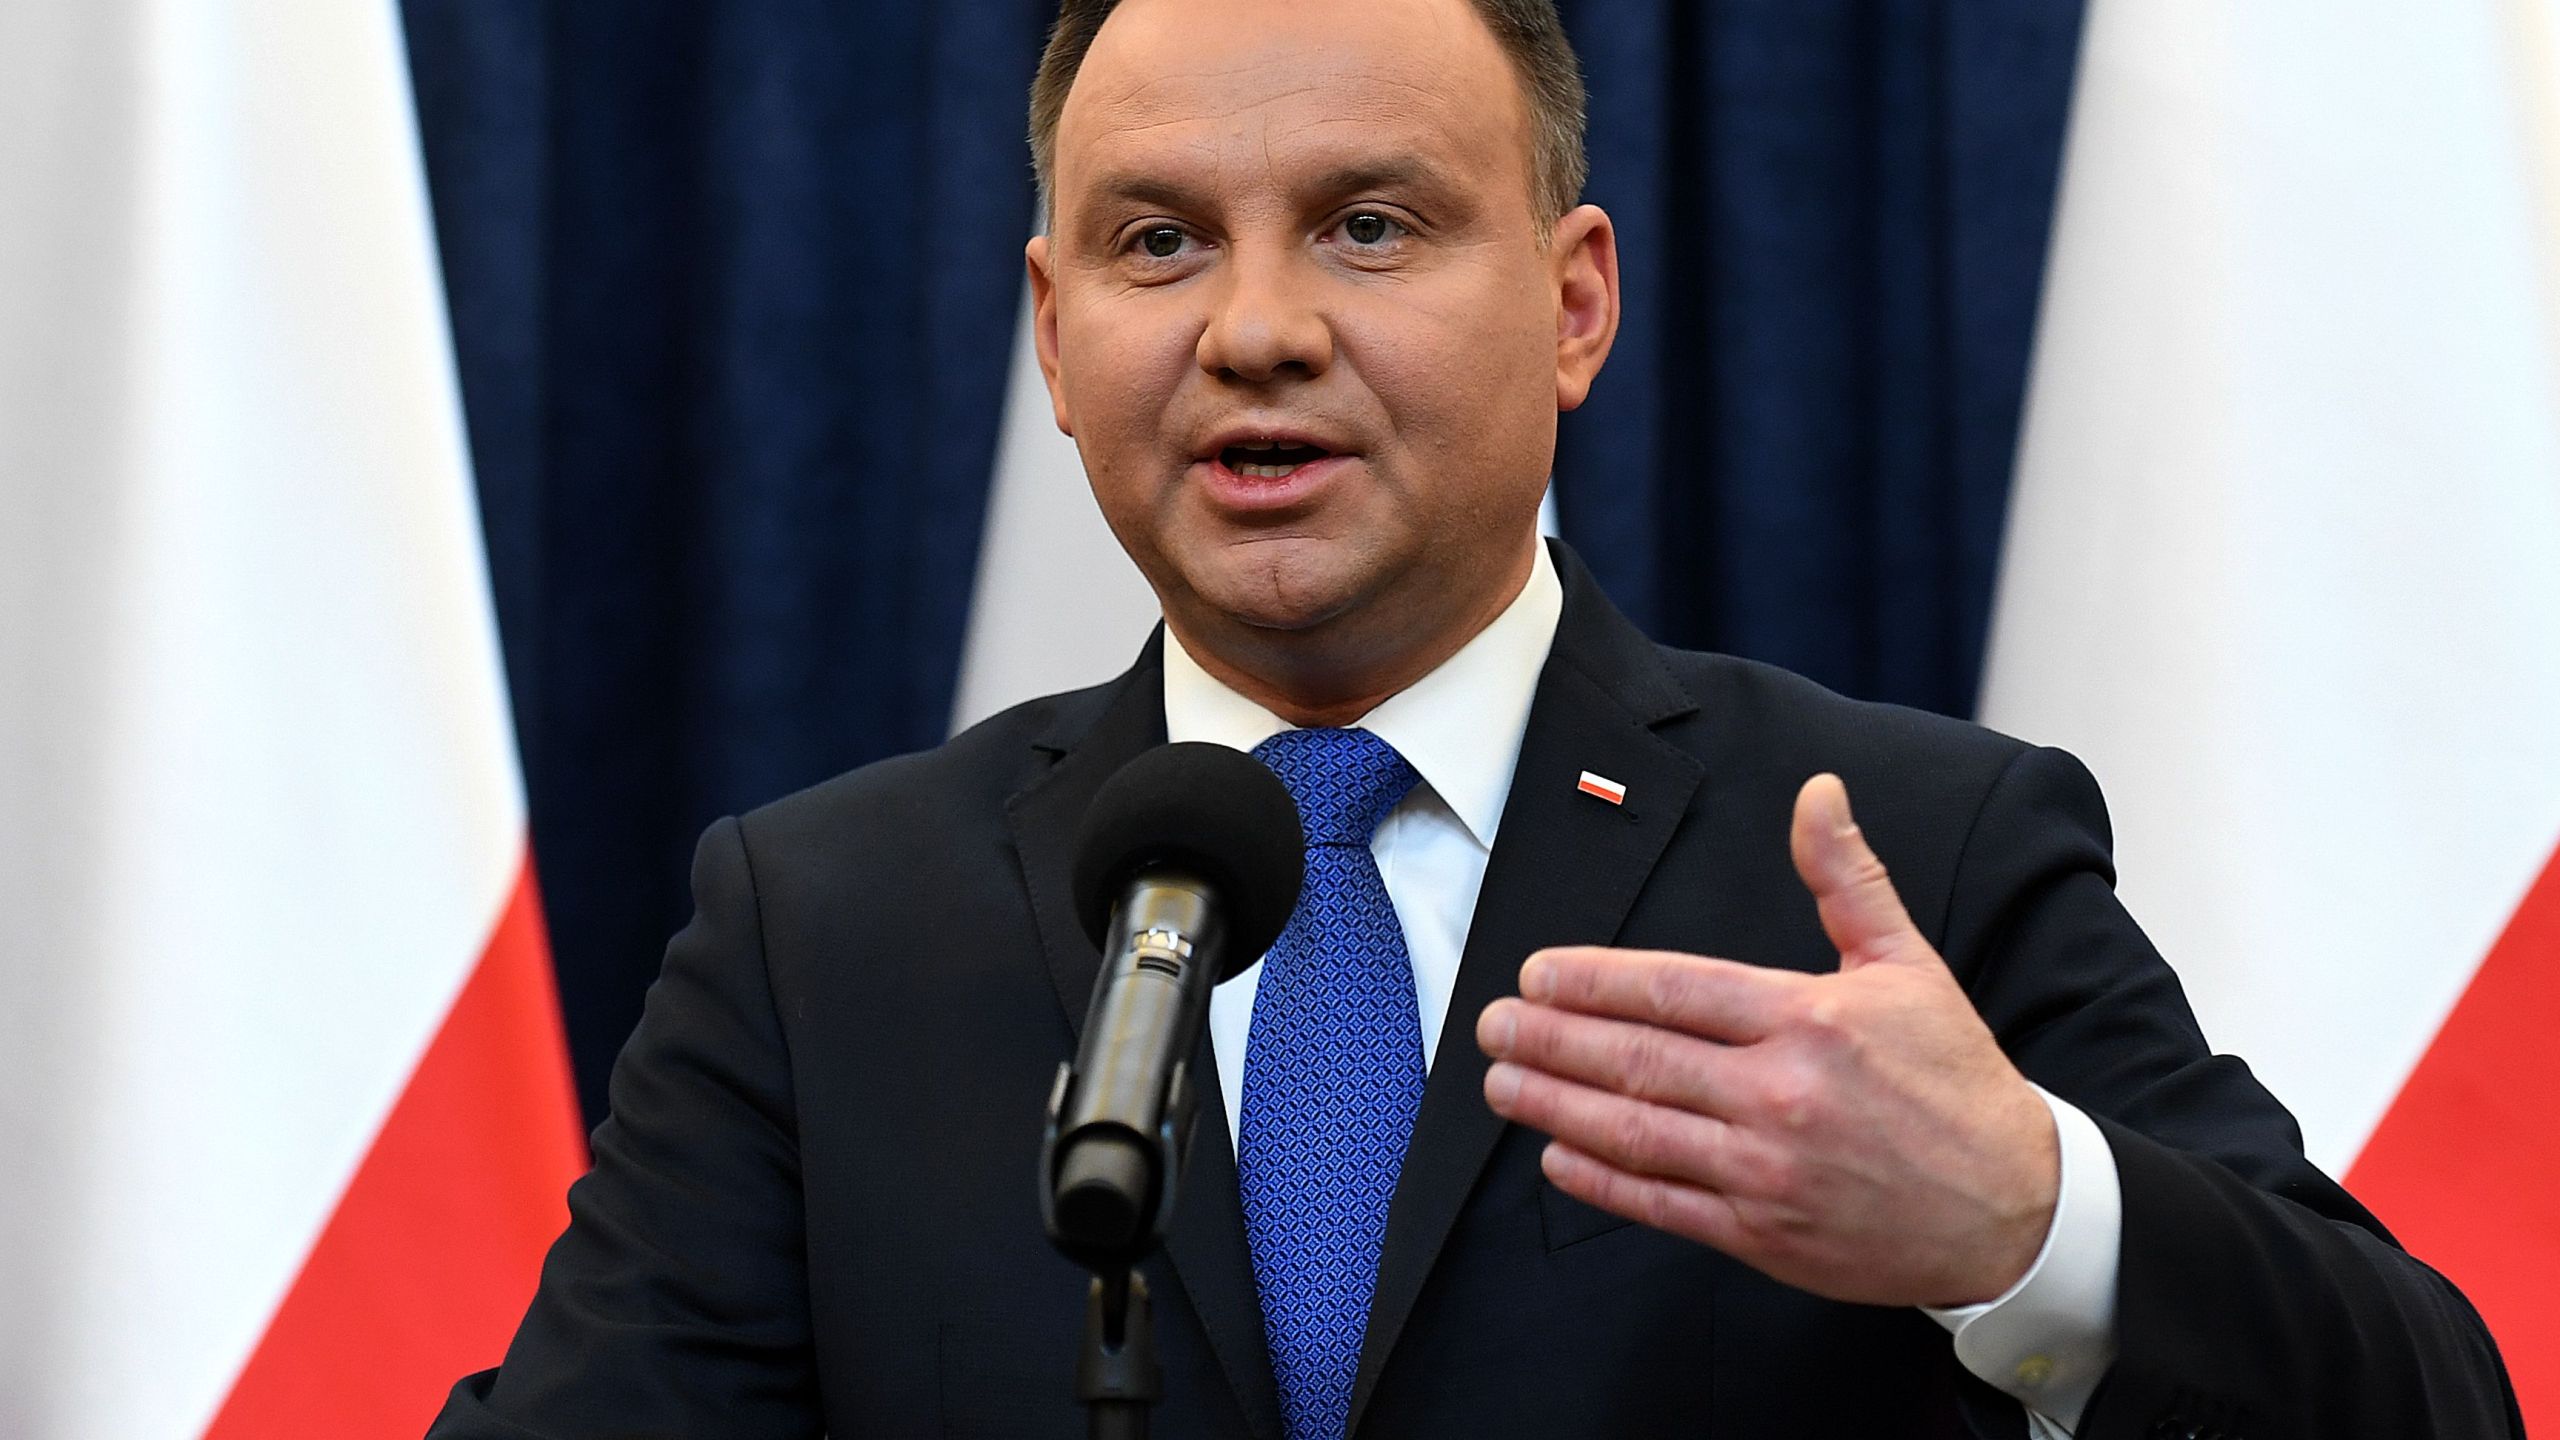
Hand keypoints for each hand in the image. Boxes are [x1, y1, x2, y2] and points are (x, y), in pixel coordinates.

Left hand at [1476, 774, 2058, 1308]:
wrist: (2016, 1207)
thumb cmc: (1955, 1079)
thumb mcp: (1909, 964)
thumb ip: (1846, 878)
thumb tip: (1817, 791)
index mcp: (1808, 1019)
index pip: (1673, 988)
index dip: (1592, 980)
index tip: (1536, 973)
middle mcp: (1780, 1093)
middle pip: (1636, 1058)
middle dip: (1549, 1038)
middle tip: (1491, 1022)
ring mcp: (1768, 1170)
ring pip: (1635, 1131)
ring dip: (1555, 1103)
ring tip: (1499, 1081)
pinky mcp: (1765, 1236)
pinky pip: (1662, 1203)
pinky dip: (1601, 1180)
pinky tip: (1556, 1155)